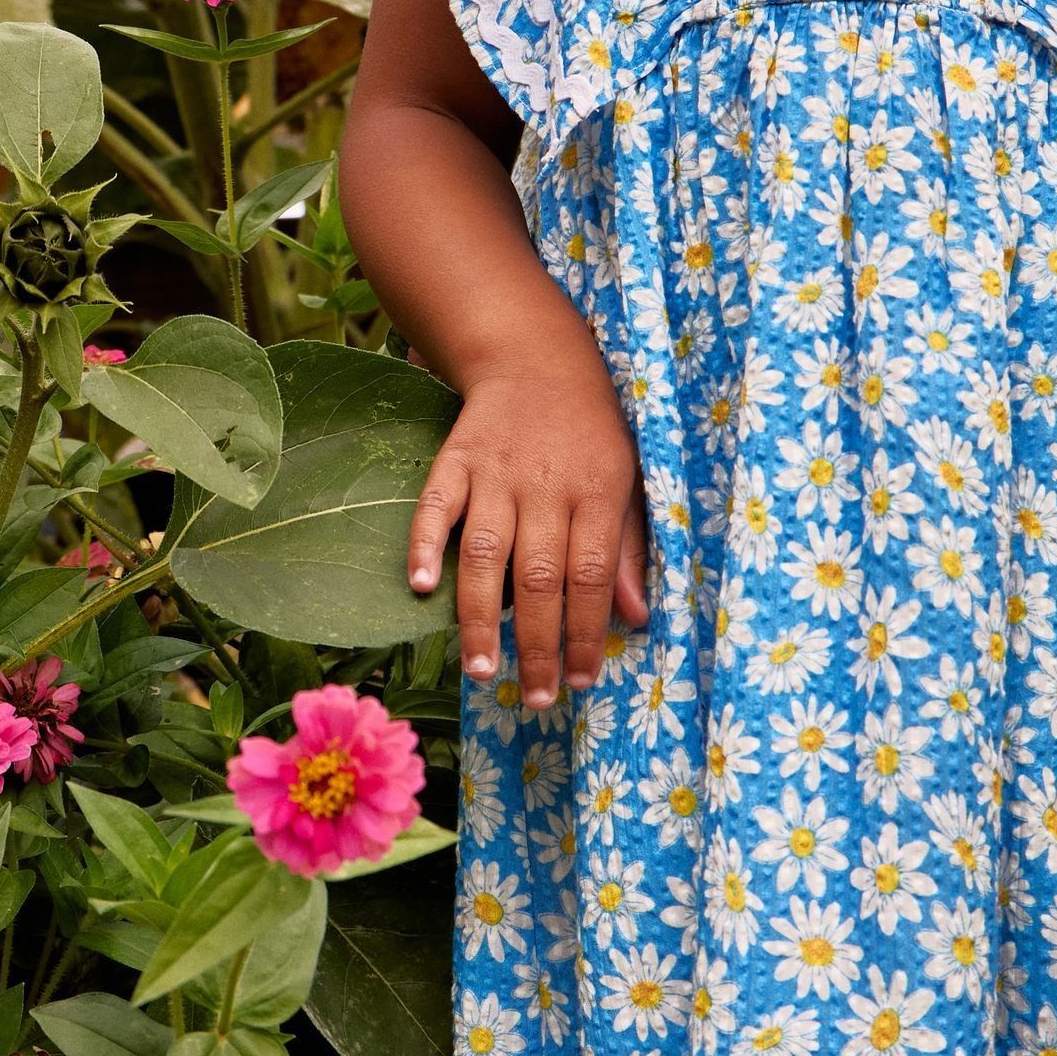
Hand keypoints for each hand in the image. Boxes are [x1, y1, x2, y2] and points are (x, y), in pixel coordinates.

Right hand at [407, 336, 648, 711]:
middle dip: (539, 643)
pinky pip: (436, 505)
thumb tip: (634, 618)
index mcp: (598, 490)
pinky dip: (425, 544)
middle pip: (541, 575)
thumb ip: (630, 547)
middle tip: (535, 697)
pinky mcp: (457, 459)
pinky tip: (422, 587)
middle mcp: (547, 485)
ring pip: (486, 552)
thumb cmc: (590, 431)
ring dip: (482, 616)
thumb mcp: (627, 477)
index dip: (586, 631)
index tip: (581, 680)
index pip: (593, 574)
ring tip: (481, 670)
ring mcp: (498, 472)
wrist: (537, 358)